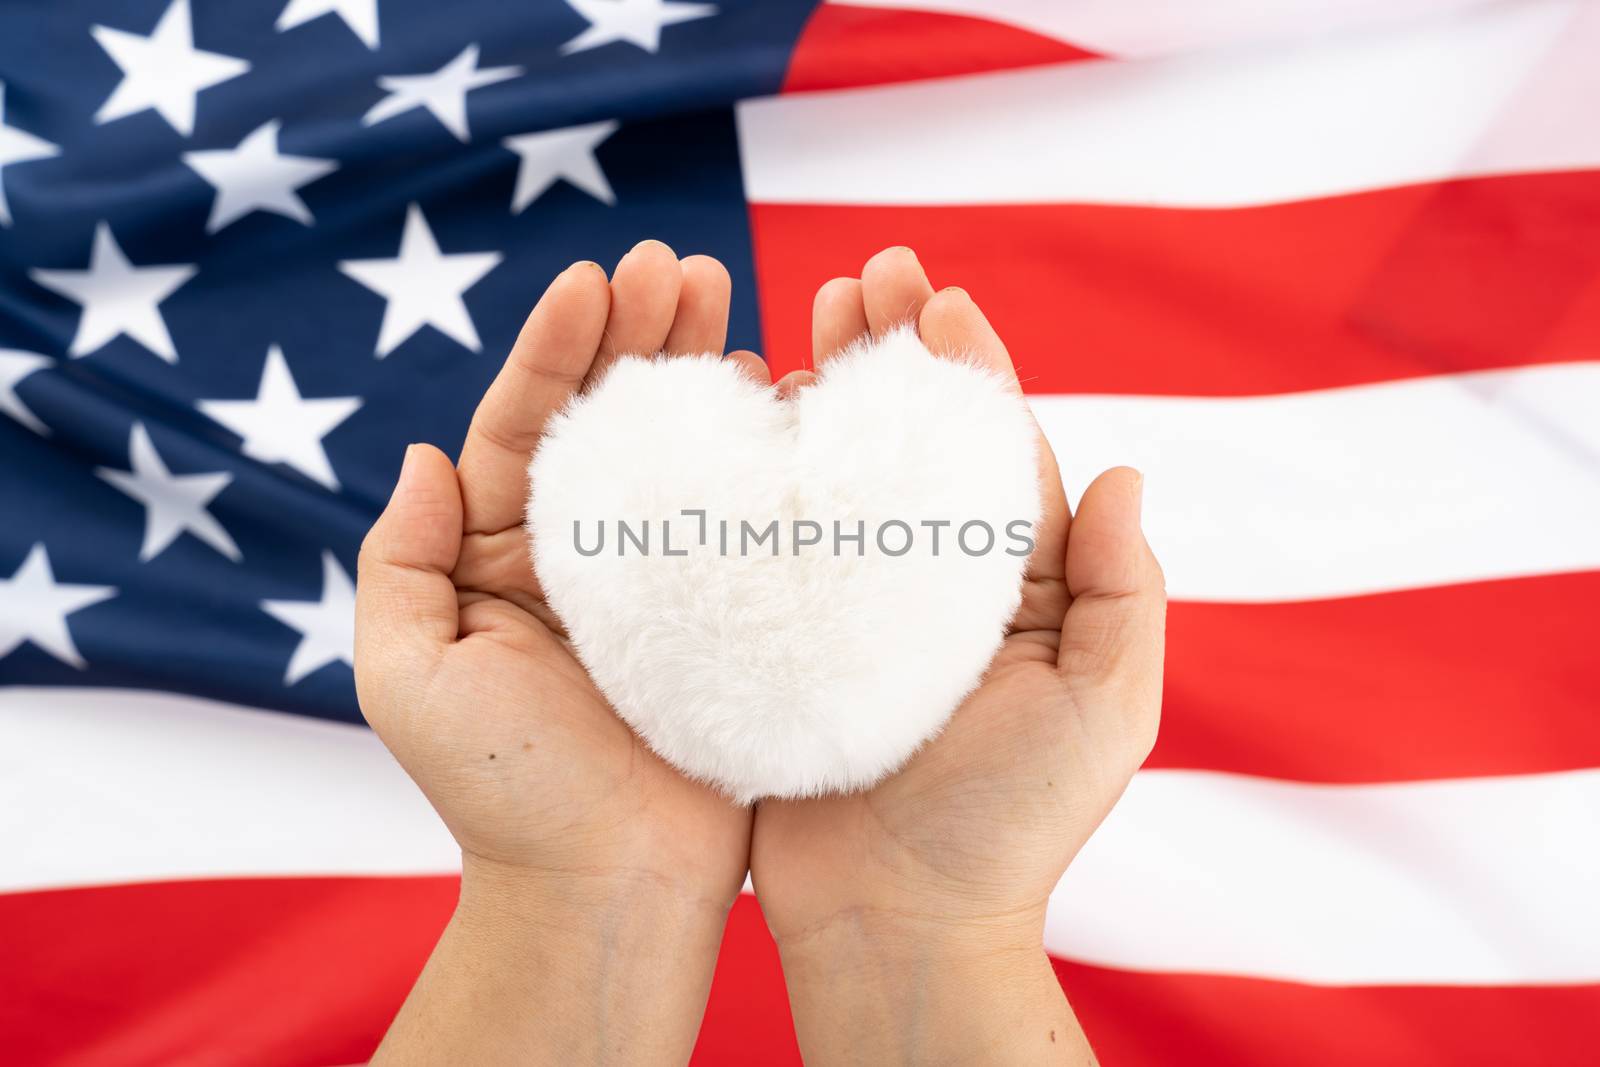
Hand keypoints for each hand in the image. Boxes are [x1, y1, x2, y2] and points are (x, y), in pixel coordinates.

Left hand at [354, 242, 751, 1063]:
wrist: (603, 889)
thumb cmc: (499, 793)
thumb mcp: (407, 677)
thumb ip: (400, 563)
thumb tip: (425, 454)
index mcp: (506, 556)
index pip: (530, 424)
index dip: (561, 347)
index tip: (598, 277)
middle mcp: (587, 554)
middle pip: (612, 418)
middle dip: (641, 335)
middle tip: (682, 266)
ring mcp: (666, 580)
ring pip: (685, 451)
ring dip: (704, 371)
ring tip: (729, 299)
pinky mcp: (733, 613)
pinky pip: (749, 518)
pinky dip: (765, 454)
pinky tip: (784, 392)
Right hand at [748, 248, 1165, 1064]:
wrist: (901, 926)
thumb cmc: (1013, 826)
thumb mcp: (1104, 708)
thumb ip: (1120, 590)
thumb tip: (1122, 470)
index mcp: (1012, 588)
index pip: (992, 453)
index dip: (968, 371)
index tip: (937, 298)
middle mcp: (931, 586)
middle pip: (910, 445)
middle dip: (889, 357)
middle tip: (860, 276)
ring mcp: (851, 611)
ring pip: (836, 478)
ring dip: (821, 396)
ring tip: (797, 320)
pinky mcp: (782, 642)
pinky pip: (769, 545)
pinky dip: (755, 480)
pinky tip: (733, 418)